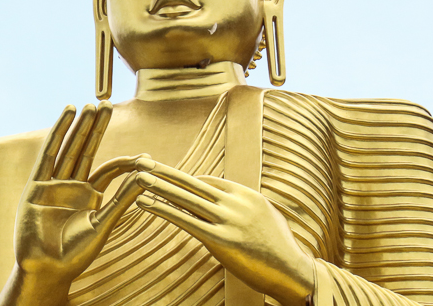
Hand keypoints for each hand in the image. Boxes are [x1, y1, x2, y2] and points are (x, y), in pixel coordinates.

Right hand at [0, 102, 145, 305]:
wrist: (48, 269)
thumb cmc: (76, 254)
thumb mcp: (104, 224)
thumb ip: (122, 198)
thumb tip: (146, 175)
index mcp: (90, 197)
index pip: (109, 170)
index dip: (126, 161)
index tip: (145, 156)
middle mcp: (72, 186)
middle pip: (86, 150)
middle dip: (96, 128)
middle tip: (108, 104)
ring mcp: (54, 184)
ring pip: (69, 148)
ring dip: (79, 126)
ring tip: (89, 105)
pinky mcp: (37, 184)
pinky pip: (49, 153)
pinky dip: (58, 132)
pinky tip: (68, 114)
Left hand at [134, 160, 314, 305]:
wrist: (294, 272)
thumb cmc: (279, 249)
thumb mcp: (264, 217)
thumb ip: (243, 206)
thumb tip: (226, 201)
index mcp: (246, 195)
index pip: (207, 182)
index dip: (183, 180)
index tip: (163, 175)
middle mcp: (236, 203)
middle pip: (192, 183)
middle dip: (164, 171)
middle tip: (141, 160)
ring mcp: (229, 221)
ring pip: (186, 198)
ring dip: (158, 186)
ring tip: (137, 177)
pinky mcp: (221, 240)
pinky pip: (186, 220)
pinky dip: (163, 210)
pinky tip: (146, 203)